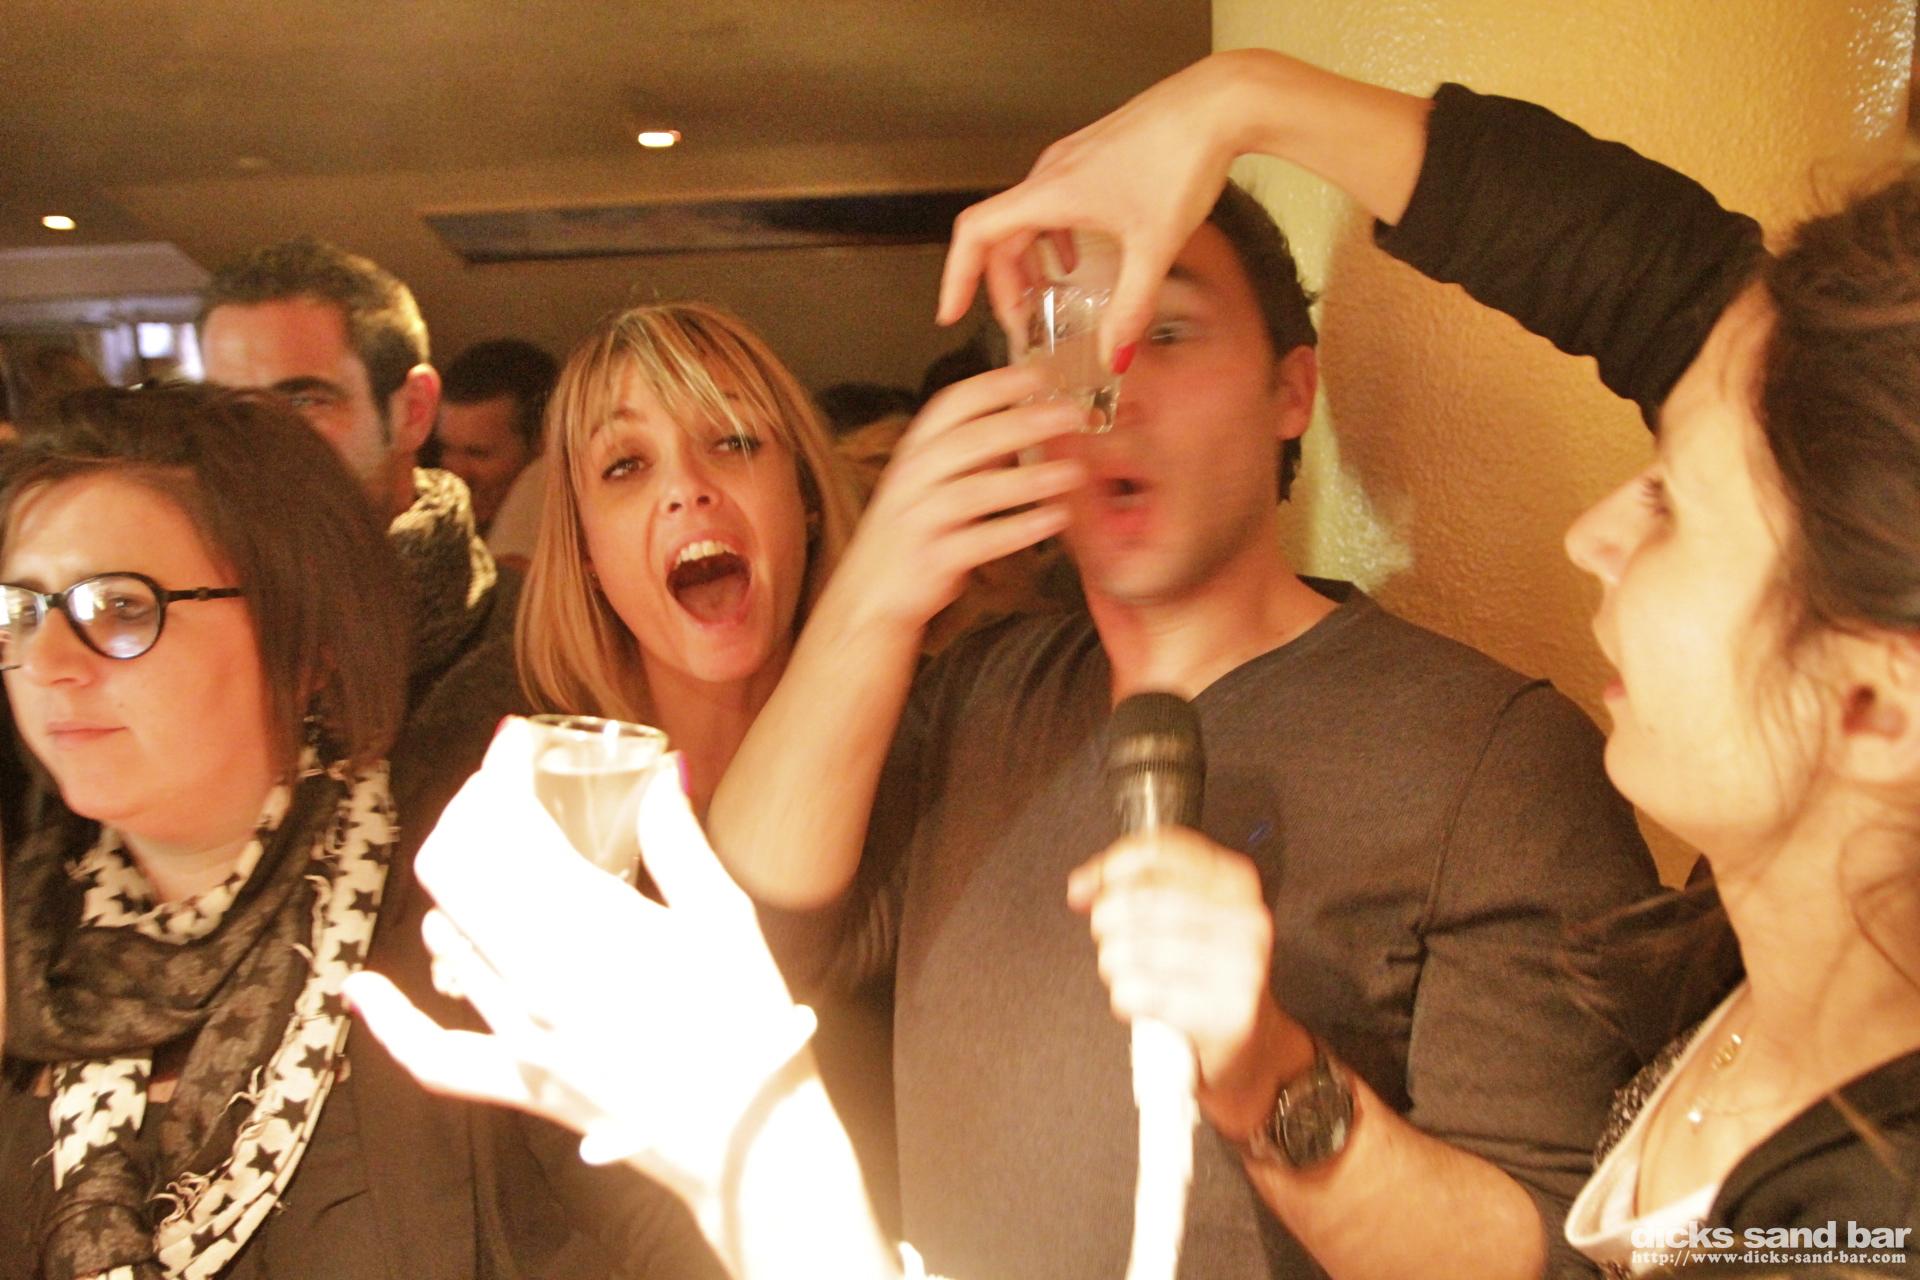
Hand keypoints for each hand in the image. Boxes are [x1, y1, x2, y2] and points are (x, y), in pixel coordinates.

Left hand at [345, 720, 810, 1204]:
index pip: (511, 822)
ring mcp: (519, 1033)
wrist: (750, 1141)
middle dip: (473, 809)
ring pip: (447, 933)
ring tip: (490, 847)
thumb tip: (660, 775)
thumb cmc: (750, 1023)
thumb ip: (677, 841)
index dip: (503, 767)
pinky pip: (434, 1055)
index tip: (518, 739)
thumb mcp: (724, 917)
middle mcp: (535, 973)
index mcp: (588, 922)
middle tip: (505, 786)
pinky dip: (392, 1020)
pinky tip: (363, 988)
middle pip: (459, 865)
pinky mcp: (519, 1084)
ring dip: (458, 877)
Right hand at [825, 365, 1085, 636]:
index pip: (953, 403)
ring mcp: (918, 518)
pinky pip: (979, 540)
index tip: (1040, 373)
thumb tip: (1023, 421)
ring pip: (975, 490)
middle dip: (1023, 422)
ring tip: (1073, 472)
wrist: (867, 597)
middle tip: (1071, 414)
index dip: (996, 385)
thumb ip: (974, 454)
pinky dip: (1019, 529)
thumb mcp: (933, 483)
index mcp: (916, 451)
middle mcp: (912, 478)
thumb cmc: (910, 535)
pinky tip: (1054, 519)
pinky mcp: (930, 559)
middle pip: (969, 440)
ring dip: (1028, 479)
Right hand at [938, 53, 1250, 366]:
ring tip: (1043, 299)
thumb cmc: (1183, 158)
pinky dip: (1052, 238)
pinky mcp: (1093, 157)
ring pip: (1026, 218)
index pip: (976, 234)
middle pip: (999, 234)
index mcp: (1050, 192)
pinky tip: (1076, 259)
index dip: (957, 277)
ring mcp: (1070, 161)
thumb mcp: (1154, 247)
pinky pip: (1052, 203)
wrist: (1219, 104)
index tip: (951, 312)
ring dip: (1026, 261)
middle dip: (1002, 285)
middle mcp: (1050, 173)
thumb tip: (1114, 354)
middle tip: (1018, 324)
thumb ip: (1130, 306)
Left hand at [1068, 827, 1304, 1125]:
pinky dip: (1126, 998)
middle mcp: (1246, 919)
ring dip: (1115, 965)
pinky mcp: (1228, 1014)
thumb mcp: (1184, 917)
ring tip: (1130, 975)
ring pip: (1133, 948)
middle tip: (1112, 942)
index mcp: (1236, 882)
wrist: (1252, 1046)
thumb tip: (1082, 886)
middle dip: (1108, 924)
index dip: (1110, 868)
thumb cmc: (1207, 977)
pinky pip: (1141, 992)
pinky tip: (1141, 1001)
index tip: (1086, 889)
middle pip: (1140, 901)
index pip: (1160, 852)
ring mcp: (1242, 968)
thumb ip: (1134, 889)